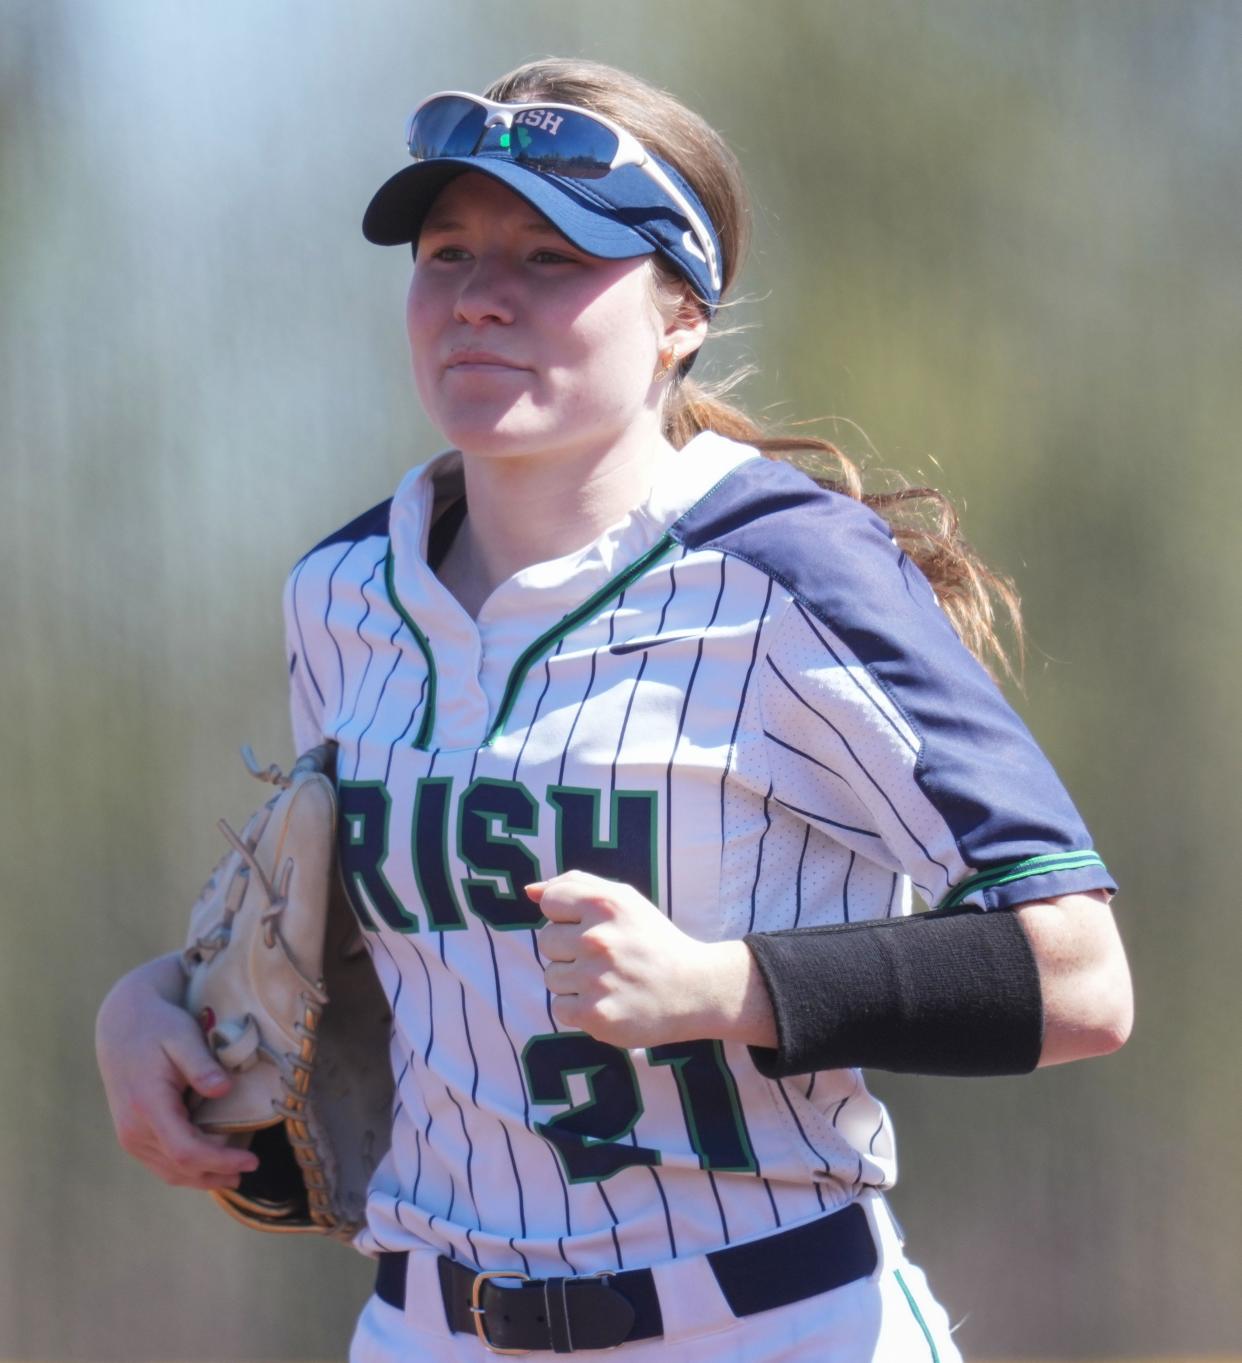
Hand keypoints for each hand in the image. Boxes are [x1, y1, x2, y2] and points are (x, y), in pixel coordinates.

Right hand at [95, 952, 259, 1189]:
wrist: (122, 1026)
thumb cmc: (158, 1027)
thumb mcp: (183, 1036)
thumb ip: (202, 1065)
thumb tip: (224, 1088)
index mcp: (148, 1106)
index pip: (186, 1150)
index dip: (220, 1161)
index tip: (251, 1160)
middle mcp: (134, 1129)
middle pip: (178, 1168)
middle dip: (215, 1174)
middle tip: (250, 1169)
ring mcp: (129, 1135)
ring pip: (167, 1171)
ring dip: (201, 1178)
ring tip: (233, 1175)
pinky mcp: (131, 1135)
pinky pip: (159, 1162)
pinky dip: (185, 1169)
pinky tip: (207, 1166)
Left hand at [529, 871, 772, 1050]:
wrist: (695, 989)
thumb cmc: (653, 941)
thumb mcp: (624, 900)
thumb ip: (576, 885)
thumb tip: (530, 891)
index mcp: (605, 904)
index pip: (550, 901)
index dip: (567, 915)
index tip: (592, 926)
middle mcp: (597, 939)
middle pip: (546, 940)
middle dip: (568, 949)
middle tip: (604, 957)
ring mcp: (595, 979)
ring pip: (551, 976)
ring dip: (573, 981)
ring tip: (606, 981)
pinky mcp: (595, 1015)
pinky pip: (560, 1008)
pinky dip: (579, 1009)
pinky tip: (606, 1001)